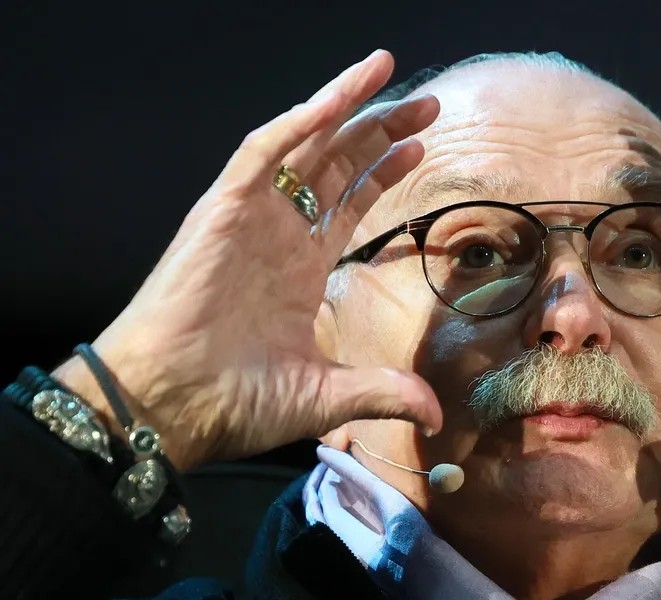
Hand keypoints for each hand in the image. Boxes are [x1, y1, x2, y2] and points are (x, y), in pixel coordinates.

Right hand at [53, 50, 442, 470]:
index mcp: (298, 268)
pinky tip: (337, 99)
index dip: (382, 173)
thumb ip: (383, 392)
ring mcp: (251, 218)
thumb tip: (435, 414)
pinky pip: (262, 151)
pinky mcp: (222, 210)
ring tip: (387, 71)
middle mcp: (278, 234)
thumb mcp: (327, 395)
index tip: (418, 147)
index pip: (348, 203)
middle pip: (336, 165)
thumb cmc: (233, 402)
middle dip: (380, 131)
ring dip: (346, 107)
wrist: (172, 405)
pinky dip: (299, 121)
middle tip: (428, 105)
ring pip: (304, 145)